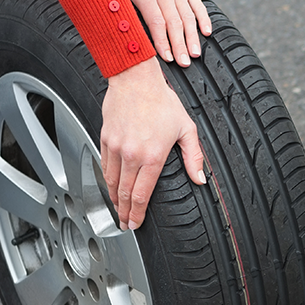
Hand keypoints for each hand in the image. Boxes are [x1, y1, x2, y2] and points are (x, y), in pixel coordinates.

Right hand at [101, 57, 207, 230]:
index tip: (136, 224)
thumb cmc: (162, 101)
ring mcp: (115, 147)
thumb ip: (194, 157)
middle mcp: (131, 154)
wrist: (135, 80)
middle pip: (124, 194)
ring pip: (111, 182)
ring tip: (118, 210)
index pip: (141, 195)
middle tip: (125, 224)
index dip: (138, 214)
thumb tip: (200, 179)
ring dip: (114, 199)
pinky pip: (104, 166)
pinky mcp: (105, 138)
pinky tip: (111, 186)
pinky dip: (107, 180)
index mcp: (152, 156)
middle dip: (124, 212)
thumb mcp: (186, 129)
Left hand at [117, 0, 211, 66]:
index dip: (162, 41)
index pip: (157, 22)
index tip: (167, 57)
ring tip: (195, 54)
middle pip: (175, 23)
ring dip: (192, 37)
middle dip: (180, 45)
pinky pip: (198, 5)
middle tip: (185, 63)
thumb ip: (122, 9)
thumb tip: (121, 33)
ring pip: (188, 17)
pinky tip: (207, 33)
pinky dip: (204, 19)